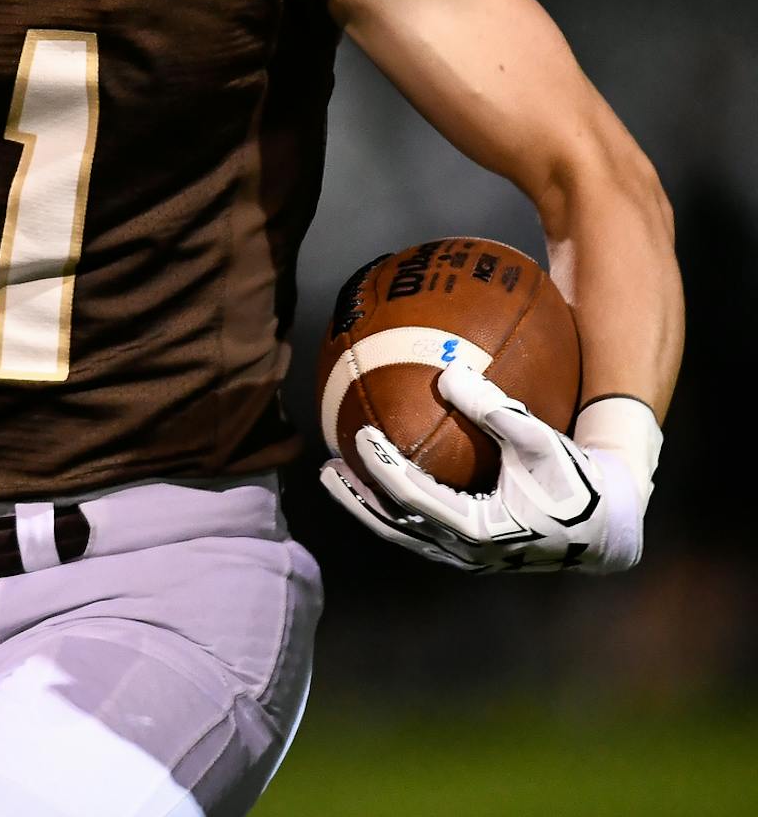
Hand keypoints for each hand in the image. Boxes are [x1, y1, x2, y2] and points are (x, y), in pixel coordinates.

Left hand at [321, 364, 647, 573]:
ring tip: (335, 476)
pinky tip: (377, 483)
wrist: (605, 529)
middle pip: (395, 525)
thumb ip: (495, 409)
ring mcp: (467, 558)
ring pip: (402, 534)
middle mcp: (466, 552)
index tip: (360, 436)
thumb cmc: (575, 482)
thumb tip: (448, 373)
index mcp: (479, 531)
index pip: (413, 498)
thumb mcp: (539, 441)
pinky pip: (419, 532)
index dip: (382, 468)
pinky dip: (393, 509)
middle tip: (325, 467)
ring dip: (366, 507)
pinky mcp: (471, 554)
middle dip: (357, 497)